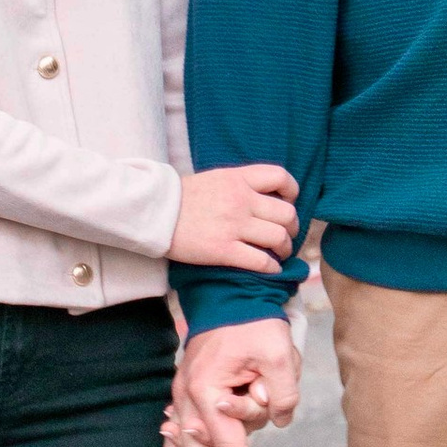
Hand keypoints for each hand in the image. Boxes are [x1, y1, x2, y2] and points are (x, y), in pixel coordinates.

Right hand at [161, 318, 296, 446]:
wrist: (231, 294)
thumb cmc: (255, 323)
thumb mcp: (279, 355)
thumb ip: (281, 394)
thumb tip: (277, 423)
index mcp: (206, 389)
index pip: (230, 444)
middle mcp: (187, 396)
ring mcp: (182, 396)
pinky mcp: (188, 396)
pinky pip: (181, 438)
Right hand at [171, 162, 298, 272]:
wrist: (153, 212)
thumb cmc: (182, 197)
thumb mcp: (215, 179)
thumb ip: (240, 184)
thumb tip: (264, 197)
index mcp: (238, 179)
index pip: (281, 177)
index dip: (292, 192)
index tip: (288, 203)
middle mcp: (241, 200)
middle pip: (286, 213)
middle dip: (292, 228)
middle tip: (286, 236)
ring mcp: (233, 226)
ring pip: (278, 238)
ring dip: (284, 249)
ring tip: (278, 254)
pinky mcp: (224, 250)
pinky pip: (260, 261)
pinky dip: (271, 267)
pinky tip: (269, 268)